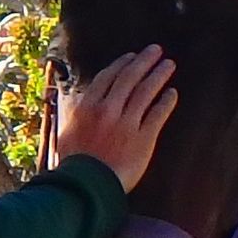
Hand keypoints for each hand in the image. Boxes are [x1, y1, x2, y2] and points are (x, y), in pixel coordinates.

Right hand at [54, 46, 178, 191]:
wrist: (85, 187)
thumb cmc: (73, 165)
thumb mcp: (65, 134)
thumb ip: (73, 116)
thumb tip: (76, 103)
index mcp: (87, 106)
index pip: (108, 77)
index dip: (122, 64)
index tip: (132, 56)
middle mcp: (108, 110)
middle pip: (129, 78)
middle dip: (144, 61)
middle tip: (157, 50)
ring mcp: (127, 123)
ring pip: (146, 92)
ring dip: (159, 75)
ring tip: (169, 65)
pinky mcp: (143, 138)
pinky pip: (157, 114)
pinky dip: (166, 101)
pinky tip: (172, 93)